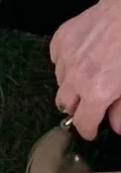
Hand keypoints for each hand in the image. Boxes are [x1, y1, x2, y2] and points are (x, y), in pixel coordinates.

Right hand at [52, 0, 120, 139]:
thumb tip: (115, 127)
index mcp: (95, 92)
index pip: (82, 122)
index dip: (87, 131)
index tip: (90, 132)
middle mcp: (74, 78)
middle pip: (64, 104)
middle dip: (77, 107)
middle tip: (91, 103)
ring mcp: (64, 58)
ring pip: (60, 81)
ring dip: (72, 84)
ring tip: (88, 75)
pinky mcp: (60, 39)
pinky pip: (57, 59)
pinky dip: (67, 63)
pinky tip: (82, 56)